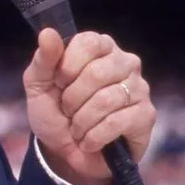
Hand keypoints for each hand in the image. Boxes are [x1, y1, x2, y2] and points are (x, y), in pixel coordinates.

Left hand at [23, 28, 154, 184]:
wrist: (65, 152)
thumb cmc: (54, 111)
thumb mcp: (38, 85)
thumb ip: (43, 59)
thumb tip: (48, 32)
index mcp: (100, 47)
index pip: (88, 43)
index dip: (67, 67)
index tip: (58, 84)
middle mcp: (125, 62)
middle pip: (97, 73)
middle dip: (72, 99)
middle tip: (67, 110)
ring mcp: (139, 88)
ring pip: (106, 100)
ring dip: (81, 121)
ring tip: (77, 128)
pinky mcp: (146, 115)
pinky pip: (117, 122)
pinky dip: (94, 137)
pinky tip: (90, 141)